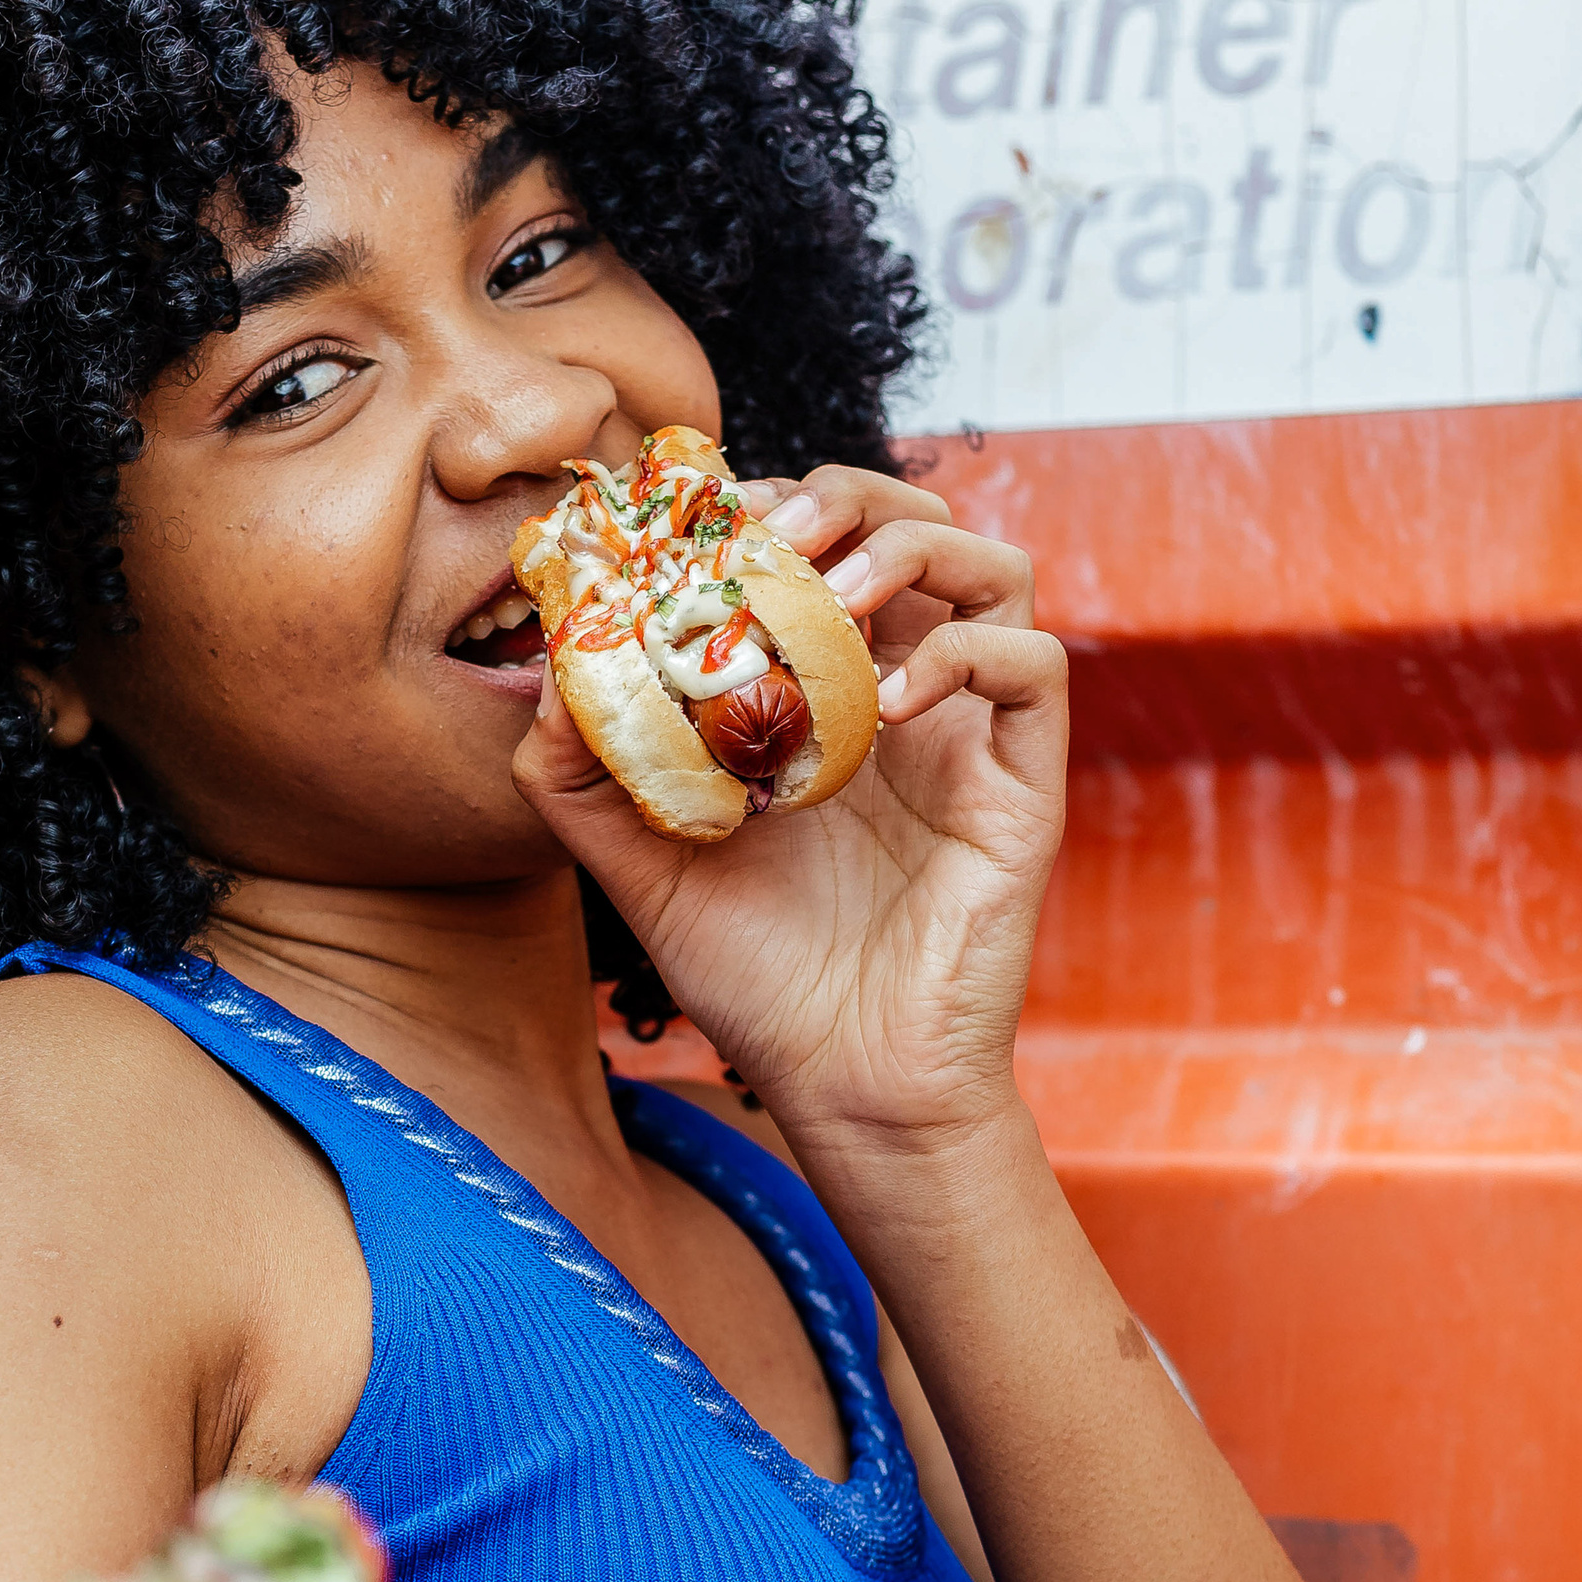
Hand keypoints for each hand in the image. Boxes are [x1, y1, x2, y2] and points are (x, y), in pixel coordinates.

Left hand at [512, 462, 1066, 1158]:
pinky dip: (963, 653)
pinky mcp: (1022, 786)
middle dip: (843, 494)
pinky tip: (888, 703)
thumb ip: (583, 780)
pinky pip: (1031, 668)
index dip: (766, 503)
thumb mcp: (640, 871)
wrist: (844, 1086)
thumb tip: (549, 676)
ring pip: (994, 567)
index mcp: (824, 695)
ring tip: (833, 596)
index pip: (817, 542)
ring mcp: (970, 736)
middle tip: (774, 535)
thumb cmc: (758, 980)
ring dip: (912, 548)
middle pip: (913, 520)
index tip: (699, 522)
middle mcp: (905, 696)